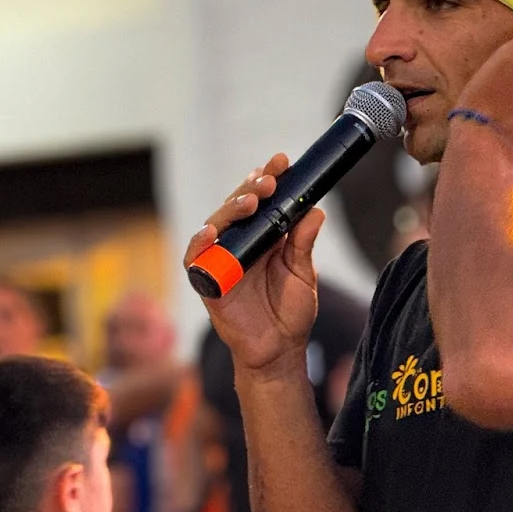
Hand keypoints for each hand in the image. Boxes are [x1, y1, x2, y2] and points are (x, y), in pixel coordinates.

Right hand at [185, 155, 323, 374]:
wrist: (280, 350)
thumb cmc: (290, 312)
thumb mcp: (303, 272)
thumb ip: (305, 242)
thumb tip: (316, 209)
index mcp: (262, 236)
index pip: (261, 199)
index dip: (268, 178)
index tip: (283, 161)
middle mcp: (239, 243)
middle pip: (238, 206)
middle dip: (252, 188)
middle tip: (270, 179)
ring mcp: (220, 260)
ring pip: (217, 224)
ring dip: (232, 209)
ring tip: (251, 200)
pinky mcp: (207, 282)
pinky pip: (195, 258)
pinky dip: (200, 243)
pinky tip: (212, 231)